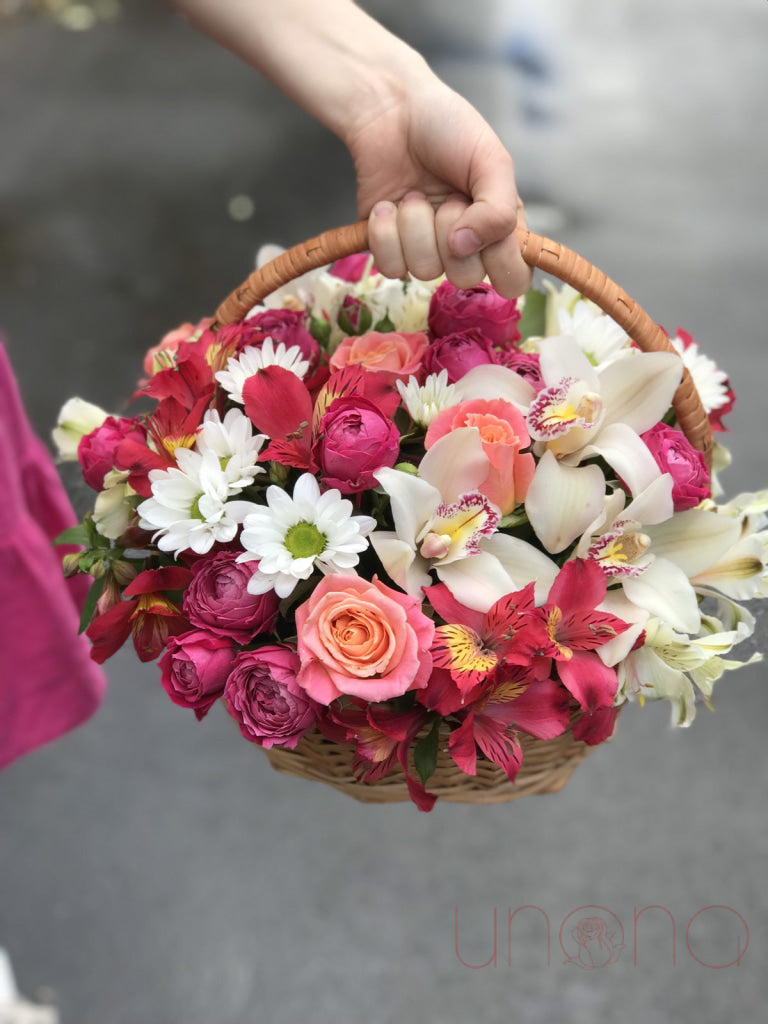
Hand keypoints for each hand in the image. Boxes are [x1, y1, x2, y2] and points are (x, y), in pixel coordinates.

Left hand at [347, 77, 531, 298]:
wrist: (391, 112)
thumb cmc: (448, 129)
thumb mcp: (491, 160)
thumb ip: (498, 210)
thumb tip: (466, 247)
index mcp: (499, 229)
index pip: (514, 279)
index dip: (504, 265)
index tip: (492, 234)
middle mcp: (465, 246)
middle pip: (466, 278)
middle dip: (452, 232)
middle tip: (448, 196)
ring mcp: (425, 250)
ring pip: (425, 271)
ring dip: (416, 225)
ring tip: (415, 192)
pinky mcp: (389, 249)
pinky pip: (391, 267)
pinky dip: (386, 232)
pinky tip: (389, 205)